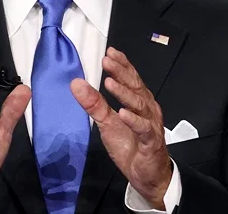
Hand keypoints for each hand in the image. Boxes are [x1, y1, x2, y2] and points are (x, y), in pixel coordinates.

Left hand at [71, 47, 171, 209]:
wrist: (148, 174)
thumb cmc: (131, 145)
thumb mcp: (107, 122)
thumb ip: (94, 103)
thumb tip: (76, 84)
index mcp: (139, 102)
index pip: (131, 78)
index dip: (122, 65)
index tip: (110, 53)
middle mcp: (147, 109)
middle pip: (135, 87)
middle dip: (121, 72)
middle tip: (107, 61)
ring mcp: (150, 124)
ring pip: (139, 105)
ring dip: (124, 93)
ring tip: (110, 83)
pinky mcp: (150, 142)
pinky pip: (143, 129)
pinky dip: (133, 120)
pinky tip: (123, 113)